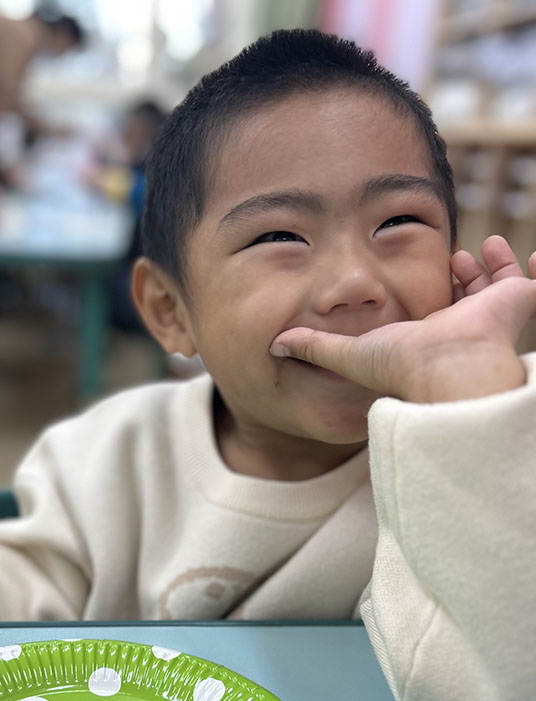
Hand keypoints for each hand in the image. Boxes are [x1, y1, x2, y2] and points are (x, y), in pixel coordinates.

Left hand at [270, 236, 533, 403]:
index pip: (431, 313)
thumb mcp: (346, 353)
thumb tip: (275, 344)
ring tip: (485, 247)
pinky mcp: (516, 303)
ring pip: (497, 287)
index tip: (420, 273)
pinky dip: (535, 269)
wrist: (447, 368)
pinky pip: (533, 283)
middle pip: (466, 296)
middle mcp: (461, 327)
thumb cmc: (400, 364)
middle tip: (455, 255)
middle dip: (462, 275)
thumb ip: (313, 346)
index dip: (428, 293)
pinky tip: (531, 255)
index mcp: (427, 335)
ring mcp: (491, 316)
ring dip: (489, 266)